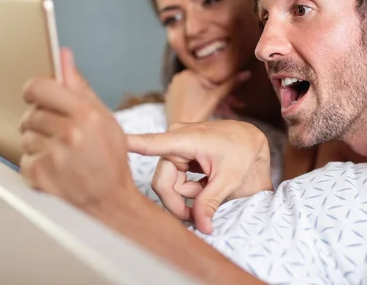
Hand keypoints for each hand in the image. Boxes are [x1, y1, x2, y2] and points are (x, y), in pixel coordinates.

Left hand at [19, 48, 136, 211]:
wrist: (109, 201)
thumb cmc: (110, 160)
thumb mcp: (104, 118)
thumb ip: (79, 87)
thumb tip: (65, 57)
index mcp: (86, 115)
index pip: (40, 87)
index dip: (35, 90)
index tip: (38, 96)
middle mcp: (69, 134)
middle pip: (31, 113)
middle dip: (41, 121)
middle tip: (60, 133)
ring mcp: (52, 156)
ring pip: (26, 135)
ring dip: (38, 141)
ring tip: (61, 152)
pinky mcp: (39, 175)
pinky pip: (24, 157)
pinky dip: (36, 161)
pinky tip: (56, 166)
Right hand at [127, 120, 272, 233]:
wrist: (250, 140)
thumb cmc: (242, 151)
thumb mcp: (230, 178)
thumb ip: (212, 201)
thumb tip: (202, 226)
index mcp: (185, 139)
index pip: (153, 144)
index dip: (133, 145)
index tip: (115, 142)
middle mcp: (174, 141)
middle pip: (162, 183)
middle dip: (178, 203)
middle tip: (197, 218)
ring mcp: (174, 149)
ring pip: (167, 186)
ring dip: (186, 198)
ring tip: (209, 195)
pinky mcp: (176, 157)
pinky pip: (173, 182)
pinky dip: (188, 191)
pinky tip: (204, 186)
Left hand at [165, 69, 249, 124]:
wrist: (180, 132)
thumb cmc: (197, 113)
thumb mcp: (217, 96)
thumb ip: (232, 83)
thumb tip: (248, 73)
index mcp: (189, 73)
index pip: (212, 78)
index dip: (227, 88)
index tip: (237, 98)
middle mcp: (179, 77)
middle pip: (207, 86)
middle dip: (222, 97)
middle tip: (236, 107)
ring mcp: (175, 87)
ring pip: (201, 92)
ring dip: (215, 101)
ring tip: (228, 112)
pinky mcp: (174, 97)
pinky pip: (193, 97)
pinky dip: (204, 102)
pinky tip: (215, 112)